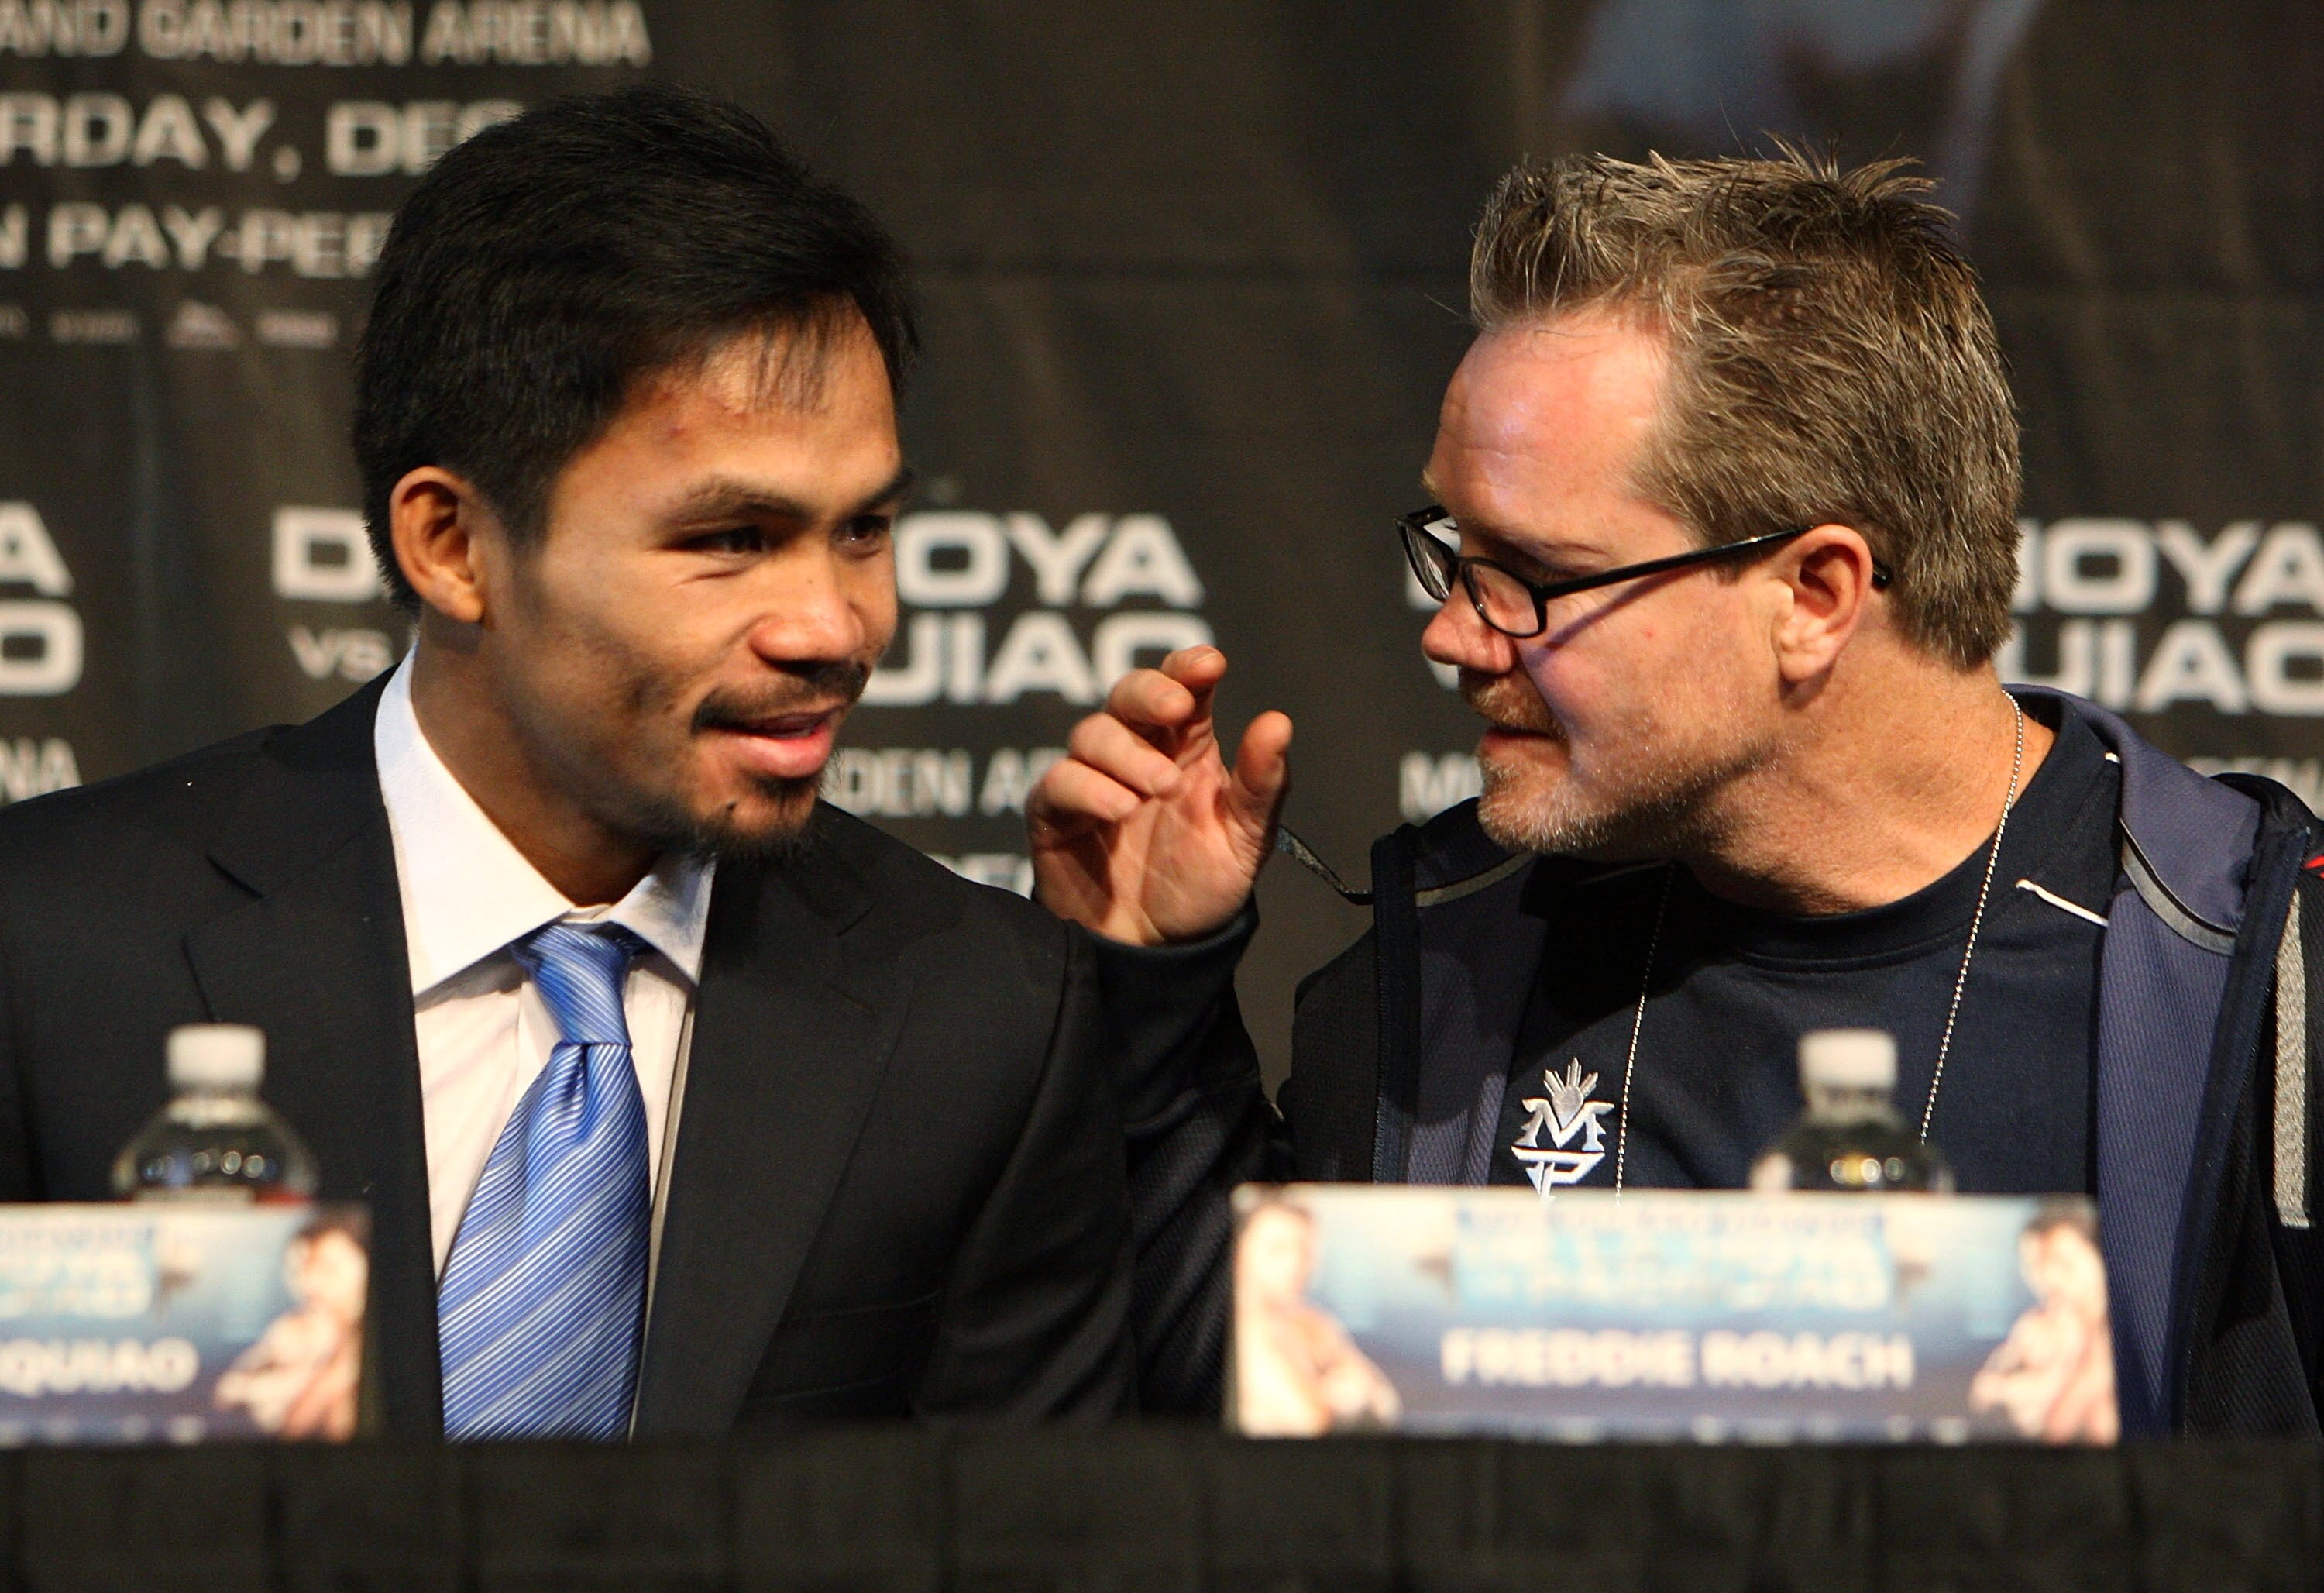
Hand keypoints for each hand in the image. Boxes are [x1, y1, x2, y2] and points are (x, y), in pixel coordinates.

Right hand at [1028, 646, 1291, 944]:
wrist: (1155, 951)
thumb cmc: (1200, 886)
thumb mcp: (1246, 840)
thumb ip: (1262, 785)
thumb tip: (1278, 721)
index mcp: (1185, 746)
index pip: (1183, 686)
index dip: (1189, 667)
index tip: (1210, 666)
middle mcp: (1135, 752)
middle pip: (1129, 694)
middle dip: (1150, 692)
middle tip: (1177, 710)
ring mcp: (1092, 779)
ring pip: (1093, 732)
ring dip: (1128, 752)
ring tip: (1158, 788)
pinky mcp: (1055, 813)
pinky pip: (1060, 781)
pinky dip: (1089, 788)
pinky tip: (1120, 809)